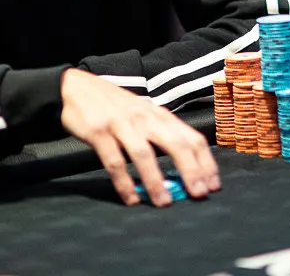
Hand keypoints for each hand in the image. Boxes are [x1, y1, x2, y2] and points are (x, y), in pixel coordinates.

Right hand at [59, 68, 219, 206]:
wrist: (75, 86)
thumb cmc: (114, 105)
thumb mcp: (142, 113)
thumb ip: (159, 135)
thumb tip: (182, 168)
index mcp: (159, 114)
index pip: (191, 136)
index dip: (205, 161)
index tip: (213, 184)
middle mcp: (144, 118)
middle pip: (175, 144)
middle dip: (190, 170)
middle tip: (199, 194)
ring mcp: (121, 124)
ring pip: (144, 154)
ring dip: (156, 180)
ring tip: (164, 202)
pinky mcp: (99, 132)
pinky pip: (114, 161)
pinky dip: (124, 182)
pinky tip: (131, 198)